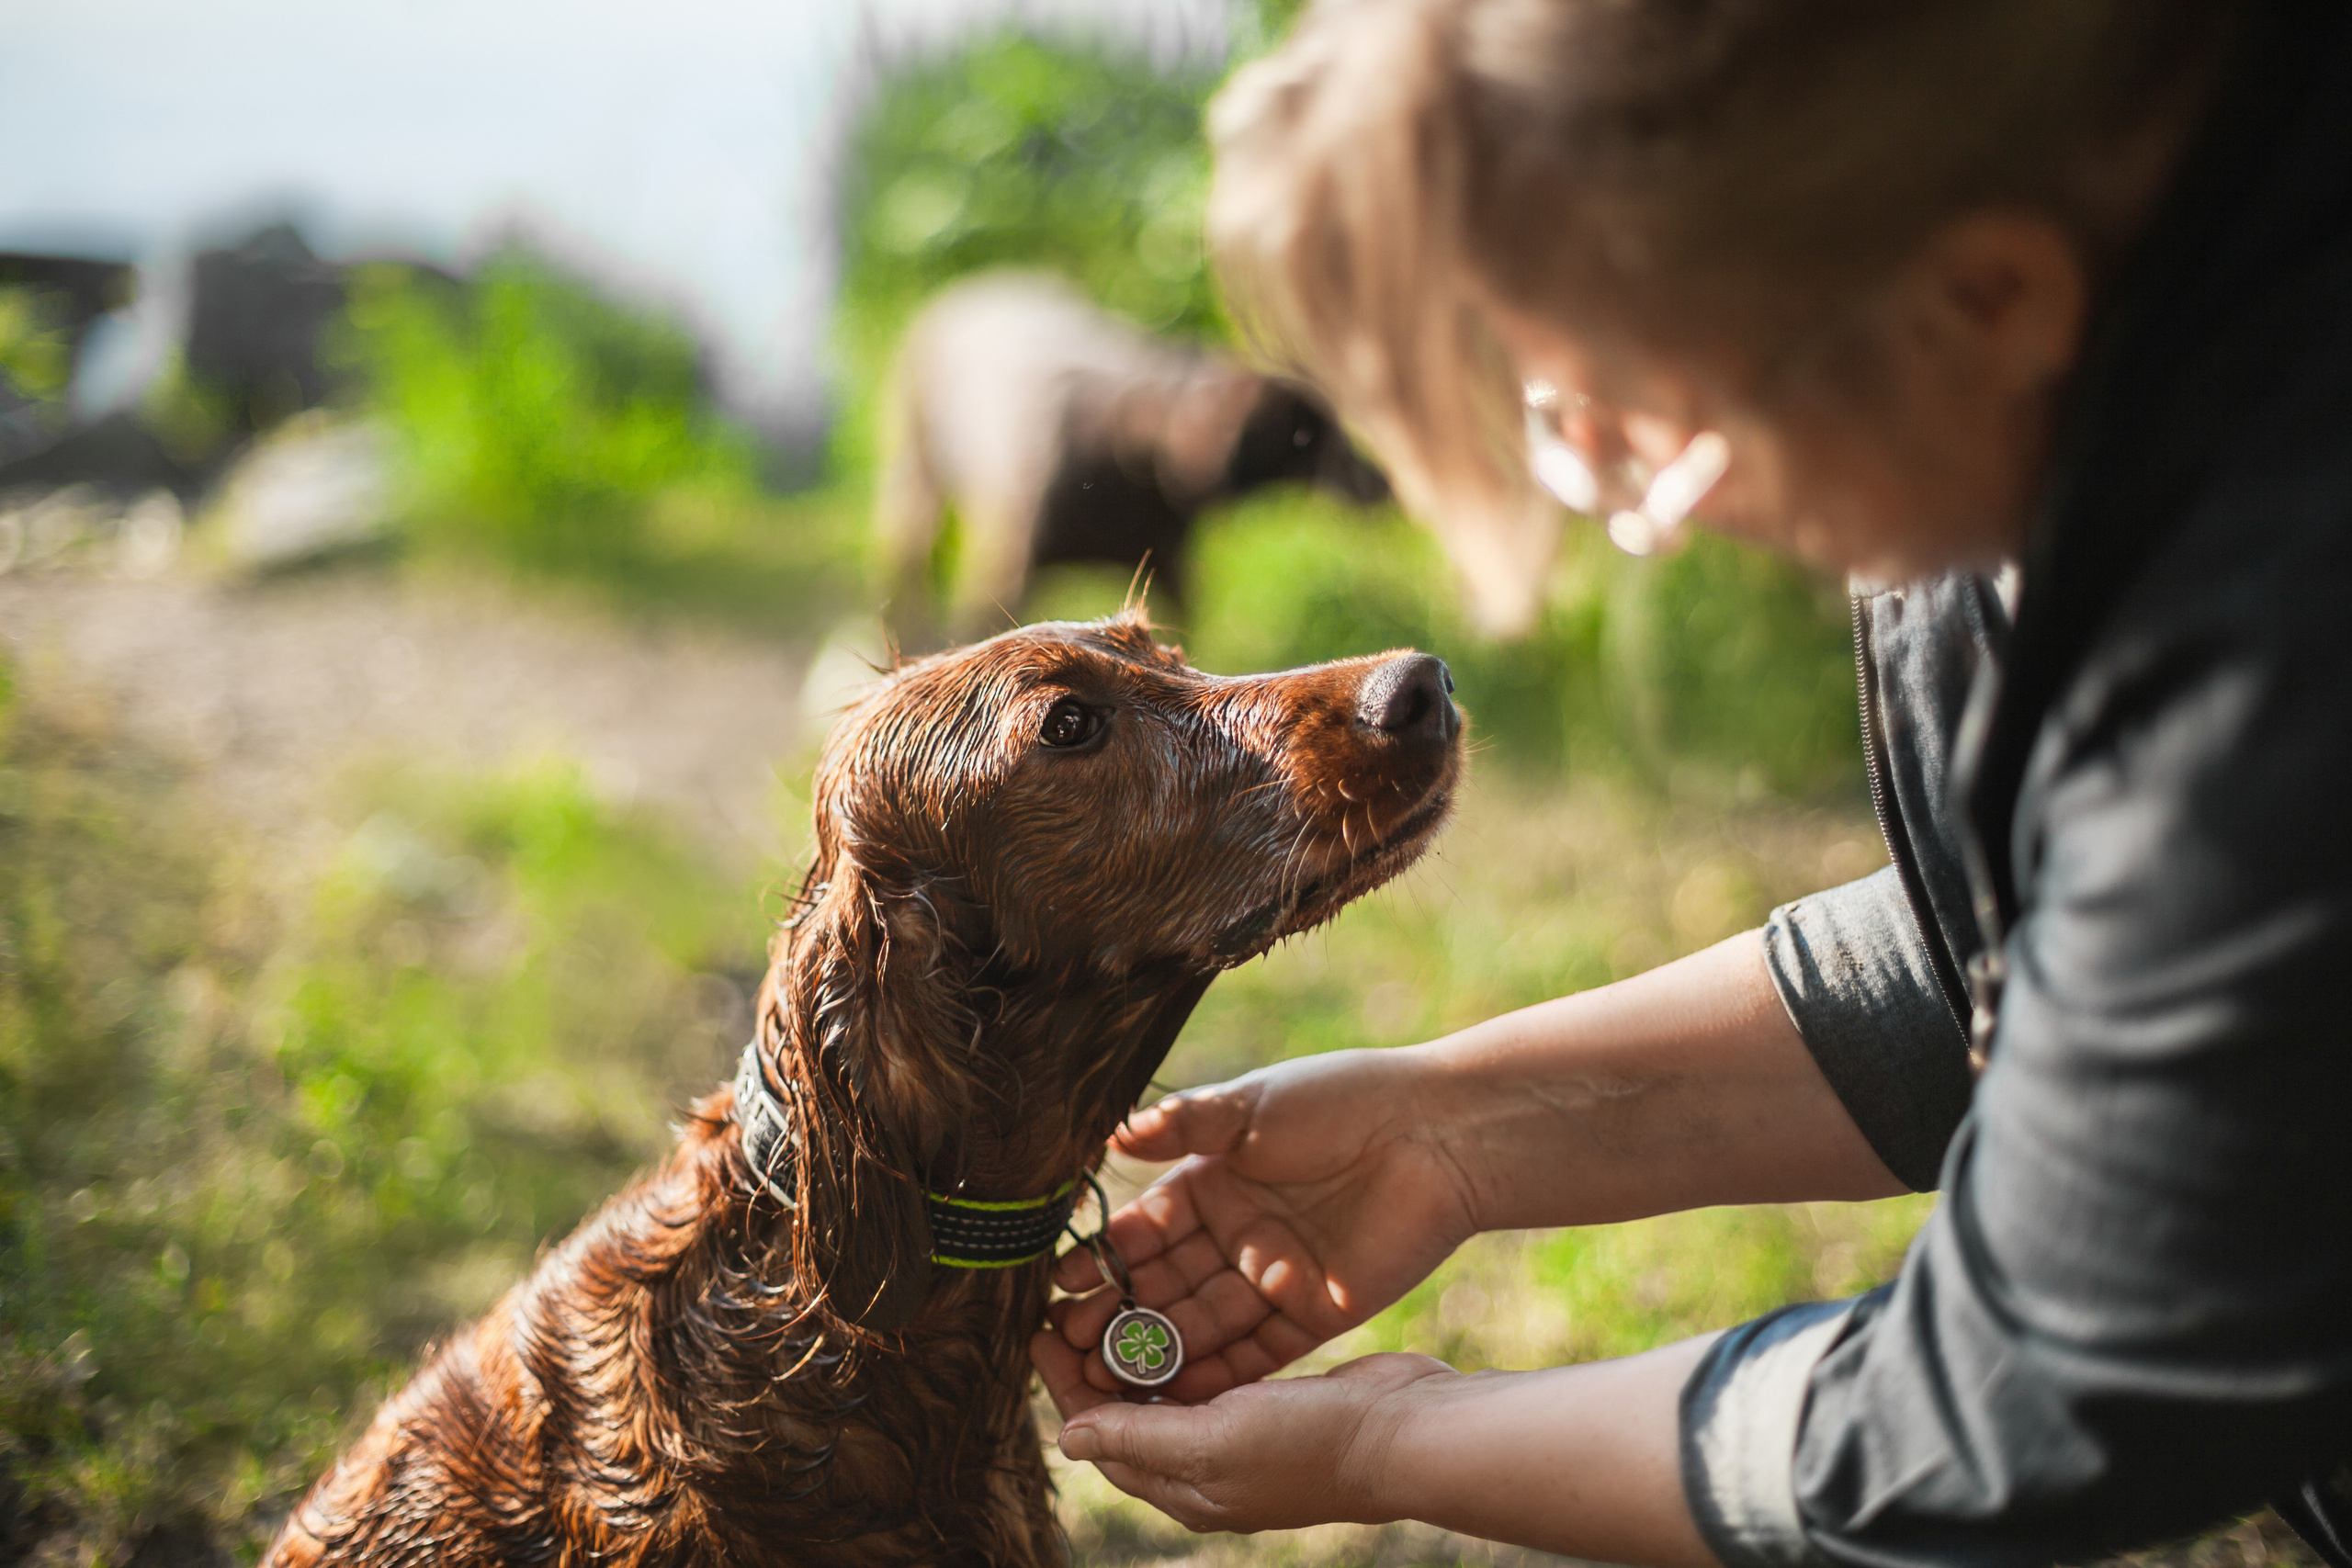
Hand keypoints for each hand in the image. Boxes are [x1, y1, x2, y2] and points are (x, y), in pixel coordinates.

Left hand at [1038, 1339, 1452, 1533]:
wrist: (1409, 1431)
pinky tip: (1173, 1304)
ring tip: (1109, 1295)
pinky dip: (1183, 1340)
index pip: (1104, 1440)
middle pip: (1129, 1413)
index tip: (1041, 1332)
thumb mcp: (1215, 1440)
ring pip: (1168, 1388)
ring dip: (1135, 1346)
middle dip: (1094, 1363)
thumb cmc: (1313, 1443)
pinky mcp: (1273, 1400)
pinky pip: (1210, 1369)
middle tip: (1068, 1305)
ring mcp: (1243, 1433)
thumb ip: (1141, 1437)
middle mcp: (1209, 1466)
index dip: (1068, 1388)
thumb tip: (1067, 1439)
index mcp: (1188, 1490)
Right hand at [1051, 1047, 1478, 1401]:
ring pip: (1200, 1325)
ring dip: (1155, 1352)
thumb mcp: (1253, 1106)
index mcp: (1213, 1181)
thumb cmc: (1340, 1101)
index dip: (1101, 1259)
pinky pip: (1254, 1354)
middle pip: (1163, 1285)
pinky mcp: (1312, 1312)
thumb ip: (1184, 1124)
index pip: (1144, 1229)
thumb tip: (1114, 1137)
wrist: (1435, 1133)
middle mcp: (1236, 1234)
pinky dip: (1215, 1375)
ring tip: (1102, 1381)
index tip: (1057, 1287)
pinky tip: (1173, 1396)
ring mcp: (1272, 1276)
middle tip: (1064, 1348)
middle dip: (1115, 1316)